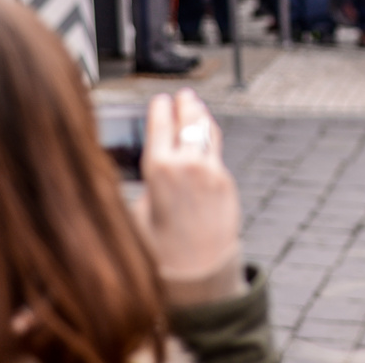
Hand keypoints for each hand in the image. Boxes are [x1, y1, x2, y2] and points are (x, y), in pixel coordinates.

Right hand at [131, 91, 243, 305]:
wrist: (198, 269)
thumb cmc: (160, 247)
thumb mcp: (139, 211)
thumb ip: (147, 182)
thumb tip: (155, 164)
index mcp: (159, 169)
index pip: (160, 125)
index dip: (160, 108)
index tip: (160, 99)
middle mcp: (187, 163)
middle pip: (188, 122)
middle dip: (185, 105)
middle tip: (184, 95)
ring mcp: (210, 170)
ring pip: (207, 132)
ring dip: (201, 116)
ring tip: (197, 106)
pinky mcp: (226, 180)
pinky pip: (216, 152)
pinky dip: (209, 139)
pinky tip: (206, 135)